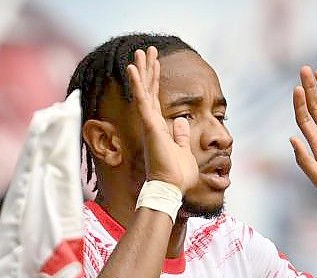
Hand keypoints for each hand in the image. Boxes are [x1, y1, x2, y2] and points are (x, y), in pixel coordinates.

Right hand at [126, 46, 198, 192]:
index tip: (156, 62)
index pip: (156, 98)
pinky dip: (138, 84)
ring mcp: (149, 123)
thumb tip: (182, 121)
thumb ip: (180, 135)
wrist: (171, 188)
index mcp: (160, 128)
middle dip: (149, 69)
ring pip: (144, 91)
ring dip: (142, 70)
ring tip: (141, 51)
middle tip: (147, 49)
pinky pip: (142, 101)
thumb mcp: (183, 150)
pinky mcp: (150, 126)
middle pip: (149, 90)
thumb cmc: (177, 175)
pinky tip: (133, 68)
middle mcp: (152, 123)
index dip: (155, 80)